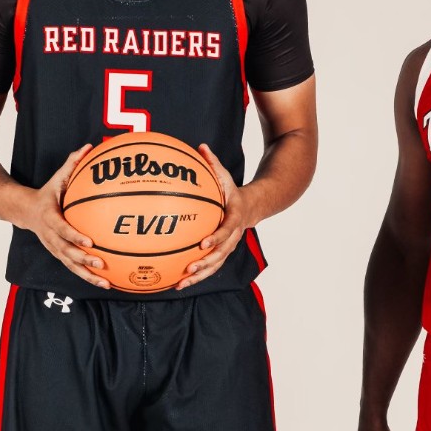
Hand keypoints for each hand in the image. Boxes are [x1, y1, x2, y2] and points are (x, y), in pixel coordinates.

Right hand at [17, 144, 108, 289]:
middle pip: (67, 252)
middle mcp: (51, 237)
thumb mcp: (57, 178)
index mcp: (50, 218)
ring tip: (105, 282)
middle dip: (83, 259)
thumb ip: (72, 163)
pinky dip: (88, 277)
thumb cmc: (47, 194)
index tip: (90, 240)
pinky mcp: (59, 255)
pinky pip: (73, 268)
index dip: (75, 236)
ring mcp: (54, 248)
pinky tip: (105, 283)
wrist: (25, 211)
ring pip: (70, 265)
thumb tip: (89, 146)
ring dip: (87, 275)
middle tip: (100, 263)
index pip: (62, 229)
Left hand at [178, 145, 248, 288]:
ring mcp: (228, 246)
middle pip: (221, 254)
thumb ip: (213, 163)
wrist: (253, 207)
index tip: (203, 243)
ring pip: (215, 265)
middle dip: (205, 263)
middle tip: (189, 269)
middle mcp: (233, 236)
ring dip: (199, 276)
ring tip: (182, 283)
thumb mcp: (225, 176)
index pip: (226, 230)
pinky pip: (210, 267)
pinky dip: (196, 276)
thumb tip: (201, 146)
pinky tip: (178, 283)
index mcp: (234, 217)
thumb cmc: (232, 191)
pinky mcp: (222, 253)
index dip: (216, 238)